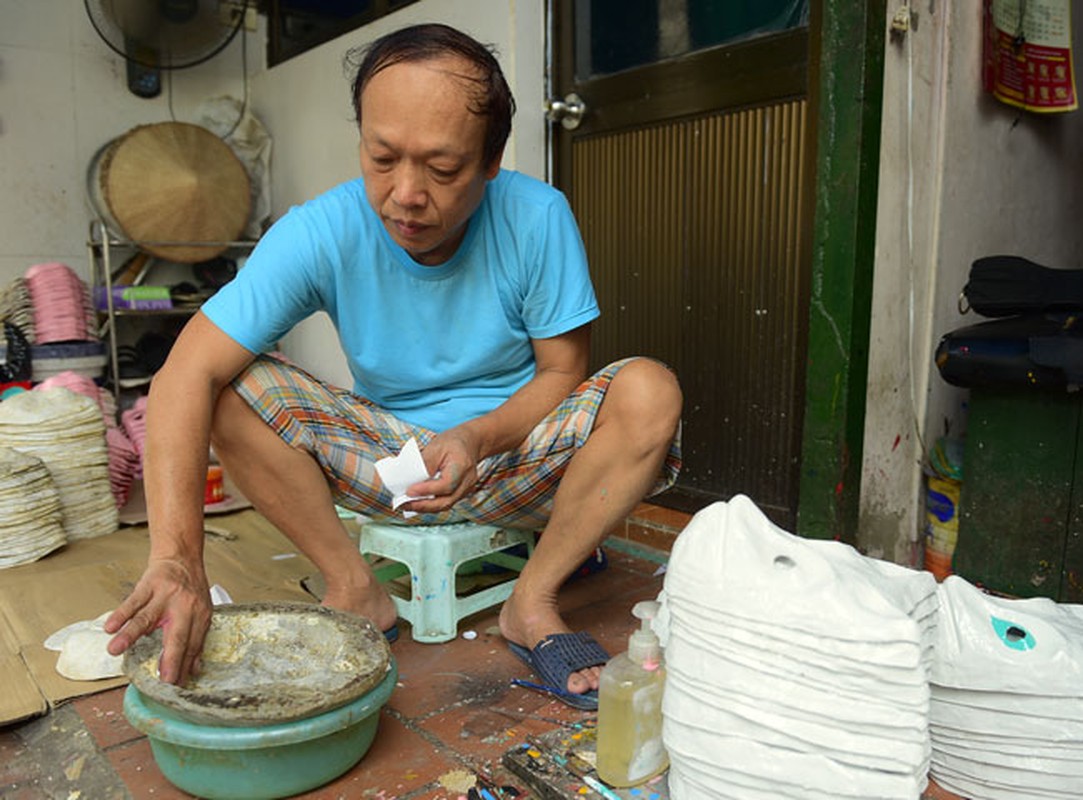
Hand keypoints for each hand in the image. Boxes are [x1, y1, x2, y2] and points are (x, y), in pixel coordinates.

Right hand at [104, 557, 211, 684]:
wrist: (181, 556)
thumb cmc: (190, 589)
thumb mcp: (202, 612)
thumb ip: (197, 639)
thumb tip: (194, 670)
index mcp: (200, 616)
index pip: (193, 645)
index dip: (185, 666)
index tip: (176, 687)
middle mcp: (184, 607)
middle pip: (177, 636)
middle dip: (171, 660)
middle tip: (164, 681)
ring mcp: (165, 596)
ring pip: (146, 618)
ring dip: (130, 635)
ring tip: (114, 651)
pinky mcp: (148, 585)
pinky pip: (132, 601)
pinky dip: (120, 614)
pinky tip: (110, 627)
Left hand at [405, 426, 481, 512]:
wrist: (470, 442)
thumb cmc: (453, 442)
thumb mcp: (436, 446)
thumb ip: (425, 464)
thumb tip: (410, 480)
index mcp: (462, 466)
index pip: (446, 484)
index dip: (426, 490)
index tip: (409, 491)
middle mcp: (467, 481)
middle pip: (446, 501)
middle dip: (423, 505)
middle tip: (404, 504)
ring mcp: (466, 489)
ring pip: (445, 505)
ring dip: (425, 507)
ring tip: (407, 505)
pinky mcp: (461, 493)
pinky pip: (446, 502)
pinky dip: (431, 504)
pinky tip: (417, 502)